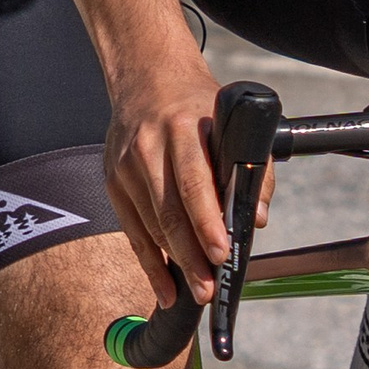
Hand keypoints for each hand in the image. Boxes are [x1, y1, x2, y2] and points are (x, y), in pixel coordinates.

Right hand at [103, 46, 254, 305]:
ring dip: (173, 264)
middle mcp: (149, 146)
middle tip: (208, 288)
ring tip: (195, 291)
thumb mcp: (231, 123)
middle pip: (169, 211)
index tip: (222, 253)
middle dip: (190, 256)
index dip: (207, 222)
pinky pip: (132, 230)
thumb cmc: (198, 105)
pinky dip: (149, 261)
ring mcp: (125, 165)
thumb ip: (254, 168)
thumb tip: (256, 218)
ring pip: (150, 225)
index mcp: (182, 128)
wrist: (147, 78)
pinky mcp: (112, 181)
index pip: (194, 182)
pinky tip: (164, 286)